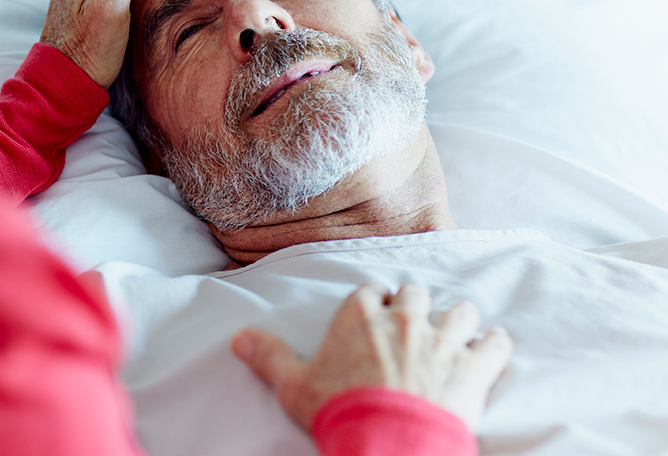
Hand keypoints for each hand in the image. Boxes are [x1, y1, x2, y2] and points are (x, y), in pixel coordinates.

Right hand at [231, 283, 512, 430]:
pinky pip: (496, 342)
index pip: (370, 292)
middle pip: (415, 293)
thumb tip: (238, 338)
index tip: (372, 316)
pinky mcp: (474, 365)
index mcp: (360, 315)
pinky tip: (489, 349)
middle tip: (411, 323)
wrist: (388, 443)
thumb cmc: (339, 411)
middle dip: (414, 305)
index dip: (372, 304)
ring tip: (453, 333)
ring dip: (457, 320)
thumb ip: (268, 356)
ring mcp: (443, 339)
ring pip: (460, 311)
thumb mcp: (293, 386)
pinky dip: (493, 345)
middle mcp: (404, 317)